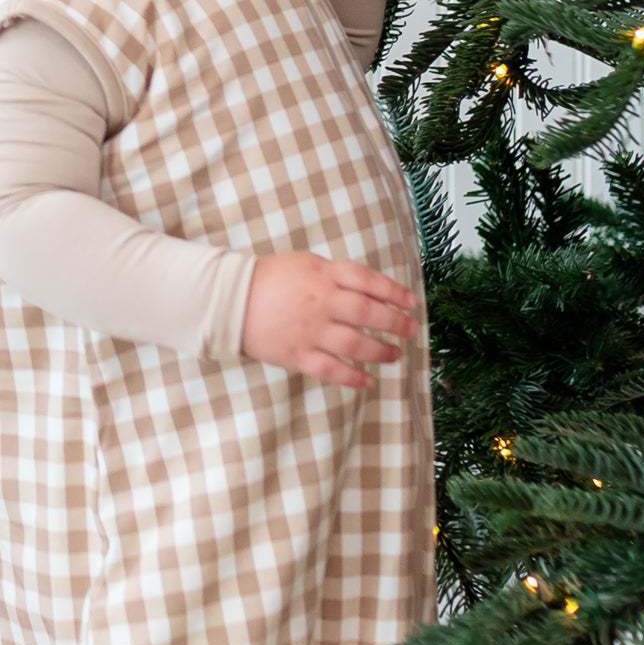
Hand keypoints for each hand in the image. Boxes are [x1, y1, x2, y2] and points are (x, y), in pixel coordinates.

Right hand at [240, 253, 420, 391]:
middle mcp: (322, 303)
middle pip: (369, 315)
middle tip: (411, 331)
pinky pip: (332, 370)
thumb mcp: (307, 263)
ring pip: (356, 345)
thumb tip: (372, 291)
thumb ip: (338, 274)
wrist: (230, 300)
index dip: (395, 292)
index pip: (369, 282)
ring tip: (395, 355)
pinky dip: (353, 378)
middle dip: (396, 324)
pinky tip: (368, 381)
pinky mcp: (298, 355)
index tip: (413, 303)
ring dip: (381, 352)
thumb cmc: (271, 278)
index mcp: (324, 275)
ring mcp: (311, 331)